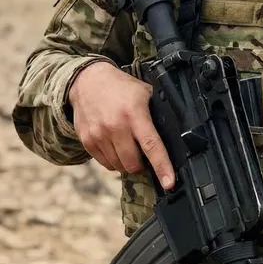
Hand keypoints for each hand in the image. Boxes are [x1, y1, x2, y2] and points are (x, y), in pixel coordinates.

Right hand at [68, 61, 174, 188]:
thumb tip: (175, 133)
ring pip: (119, 166)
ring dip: (127, 163)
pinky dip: (114, 160)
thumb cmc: (120, 87)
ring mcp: (99, 135)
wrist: (87, 80)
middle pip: (133, 163)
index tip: (169, 183)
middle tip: (144, 154)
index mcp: (134, 113)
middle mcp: (115, 126)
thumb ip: (157, 112)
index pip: (151, 145)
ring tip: (128, 146)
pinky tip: (115, 145)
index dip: (162, 166)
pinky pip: (105, 164)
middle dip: (142, 165)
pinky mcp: (87, 141)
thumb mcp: (144, 93)